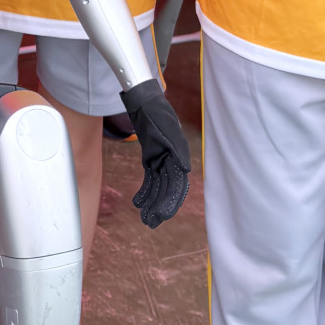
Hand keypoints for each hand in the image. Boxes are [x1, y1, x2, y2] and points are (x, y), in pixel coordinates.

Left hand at [120, 79, 190, 228]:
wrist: (145, 101)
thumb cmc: (157, 113)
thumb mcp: (166, 129)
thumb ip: (177, 149)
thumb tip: (186, 170)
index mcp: (179, 156)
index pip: (177, 184)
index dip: (171, 201)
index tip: (163, 216)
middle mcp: (172, 161)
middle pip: (167, 189)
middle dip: (160, 206)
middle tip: (150, 223)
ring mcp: (162, 160)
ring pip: (158, 187)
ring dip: (152, 203)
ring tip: (145, 218)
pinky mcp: (152, 159)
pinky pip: (150, 179)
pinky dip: (145, 191)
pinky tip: (138, 202)